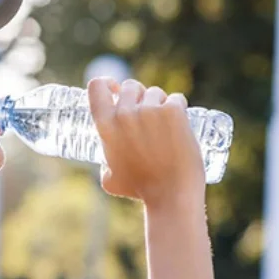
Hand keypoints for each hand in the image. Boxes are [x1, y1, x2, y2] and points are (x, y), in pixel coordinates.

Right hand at [87, 77, 204, 206]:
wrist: (171, 195)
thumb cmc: (141, 190)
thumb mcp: (110, 179)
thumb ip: (105, 164)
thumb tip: (107, 163)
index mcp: (105, 126)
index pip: (97, 86)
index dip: (107, 83)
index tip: (115, 89)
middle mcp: (124, 113)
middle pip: (130, 86)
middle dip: (139, 96)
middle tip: (149, 115)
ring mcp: (150, 110)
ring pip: (155, 92)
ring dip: (161, 103)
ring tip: (166, 127)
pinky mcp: (173, 111)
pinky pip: (176, 99)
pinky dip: (179, 108)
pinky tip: (181, 123)